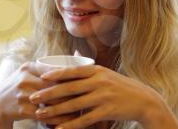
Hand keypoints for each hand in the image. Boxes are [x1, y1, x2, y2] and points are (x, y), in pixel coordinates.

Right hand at [0, 62, 79, 128]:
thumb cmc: (18, 86)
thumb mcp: (27, 73)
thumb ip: (45, 69)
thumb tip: (72, 58)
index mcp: (28, 67)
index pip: (54, 69)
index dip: (71, 74)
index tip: (86, 78)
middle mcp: (25, 79)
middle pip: (54, 85)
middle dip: (72, 91)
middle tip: (87, 94)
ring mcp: (23, 94)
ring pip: (51, 101)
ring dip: (67, 106)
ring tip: (82, 108)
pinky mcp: (22, 109)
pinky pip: (44, 114)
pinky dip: (57, 118)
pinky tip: (68, 120)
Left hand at [28, 65, 170, 128]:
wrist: (143, 99)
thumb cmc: (120, 85)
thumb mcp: (105, 73)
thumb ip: (88, 68)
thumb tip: (71, 56)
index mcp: (97, 70)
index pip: (72, 71)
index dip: (55, 74)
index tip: (41, 77)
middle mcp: (98, 82)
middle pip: (69, 88)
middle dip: (49, 93)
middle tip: (33, 97)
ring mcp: (102, 97)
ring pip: (73, 105)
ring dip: (55, 110)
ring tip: (40, 114)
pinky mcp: (106, 111)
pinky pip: (84, 119)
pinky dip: (70, 125)